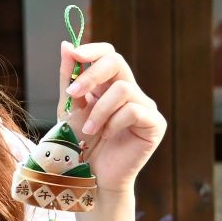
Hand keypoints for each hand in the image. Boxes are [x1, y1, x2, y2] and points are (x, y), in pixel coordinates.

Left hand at [61, 41, 166, 191]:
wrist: (90, 175)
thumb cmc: (79, 143)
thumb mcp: (69, 108)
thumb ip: (69, 79)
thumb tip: (66, 45)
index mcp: (109, 85)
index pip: (108, 54)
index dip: (92, 50)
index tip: (74, 54)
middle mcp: (131, 91)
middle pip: (117, 62)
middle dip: (91, 75)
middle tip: (73, 94)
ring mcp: (145, 107)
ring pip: (123, 89)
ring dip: (99, 110)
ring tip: (90, 130)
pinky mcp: (155, 124)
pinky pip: (134, 110)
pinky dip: (114, 122)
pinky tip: (107, 135)